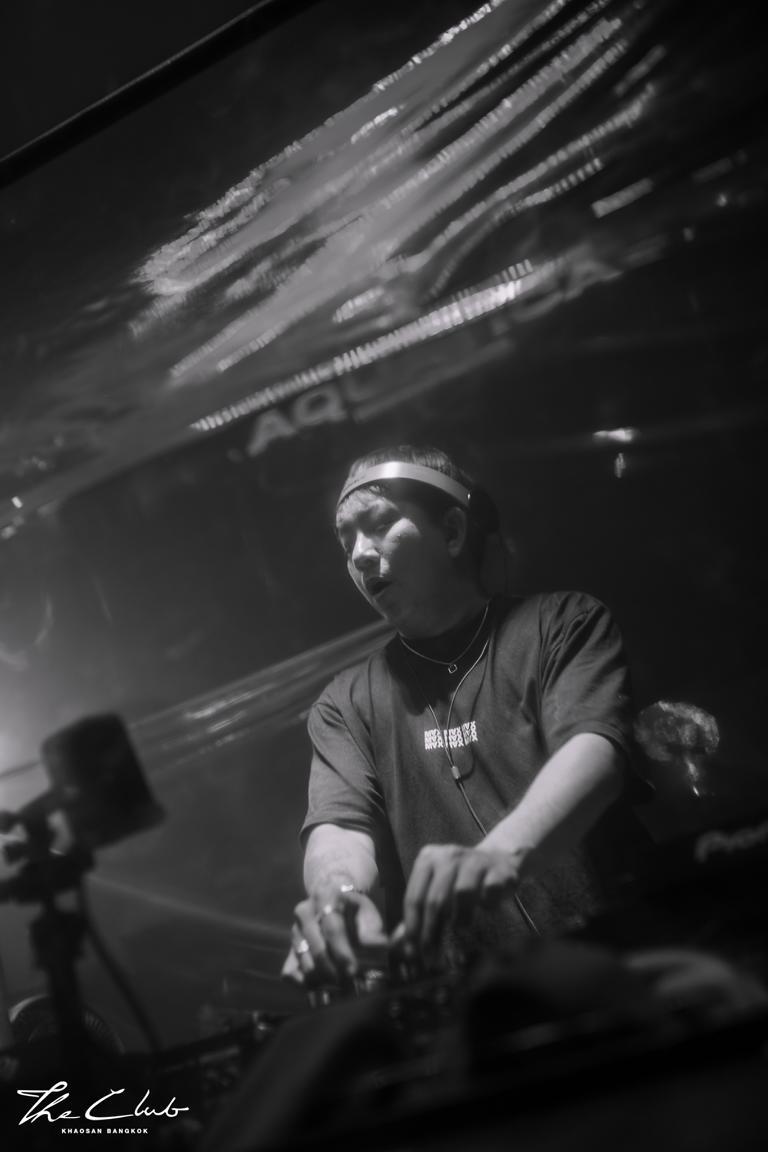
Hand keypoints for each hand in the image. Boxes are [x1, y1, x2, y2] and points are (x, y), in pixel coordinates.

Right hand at [281, 887, 386, 986]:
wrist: (330, 898)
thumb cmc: (352, 907)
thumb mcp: (365, 909)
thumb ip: (373, 927)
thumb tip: (383, 946)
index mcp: (324, 896)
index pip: (332, 927)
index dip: (343, 951)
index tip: (353, 969)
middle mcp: (304, 912)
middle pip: (317, 949)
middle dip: (335, 971)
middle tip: (350, 983)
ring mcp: (294, 930)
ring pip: (305, 963)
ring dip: (324, 979)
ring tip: (342, 984)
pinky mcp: (289, 948)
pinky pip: (290, 972)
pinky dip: (306, 983)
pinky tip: (324, 984)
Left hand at [399, 843, 525, 958]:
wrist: (498, 860)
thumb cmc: (461, 879)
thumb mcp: (436, 889)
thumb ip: (418, 913)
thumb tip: (397, 944)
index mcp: (428, 859)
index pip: (414, 898)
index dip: (412, 929)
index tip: (412, 954)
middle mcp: (449, 856)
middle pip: (435, 900)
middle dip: (431, 934)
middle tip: (432, 958)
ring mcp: (475, 860)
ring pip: (462, 894)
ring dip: (460, 918)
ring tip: (461, 929)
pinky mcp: (499, 869)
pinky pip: (490, 890)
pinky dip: (488, 905)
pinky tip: (487, 910)